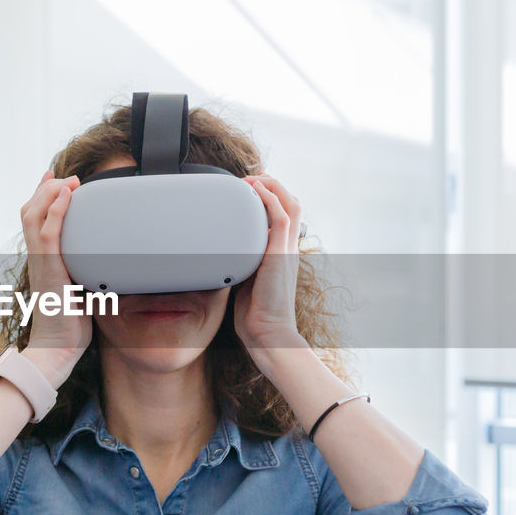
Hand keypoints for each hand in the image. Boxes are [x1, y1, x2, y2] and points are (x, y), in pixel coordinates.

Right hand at [19, 169, 89, 387]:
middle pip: (29, 211)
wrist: (58, 349)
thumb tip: (107, 262)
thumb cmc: (70, 325)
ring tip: (67, 181)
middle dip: (46, 188)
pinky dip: (57, 211)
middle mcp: (37, 258)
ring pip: (34, 216)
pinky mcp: (48, 271)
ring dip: (51, 193)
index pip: (34, 221)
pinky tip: (68, 197)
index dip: (42, 196)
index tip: (54, 178)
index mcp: (43, 261)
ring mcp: (40, 263)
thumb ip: (86, 271)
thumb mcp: (80, 289)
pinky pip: (48, 234)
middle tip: (64, 176)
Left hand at [234, 173, 308, 364]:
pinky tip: (255, 190)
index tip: (251, 191)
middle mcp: (288, 249)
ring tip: (253, 180)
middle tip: (251, 180)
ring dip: (272, 187)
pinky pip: (281, 218)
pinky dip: (270, 199)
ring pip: (291, 205)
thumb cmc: (256, 316)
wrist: (267, 334)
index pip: (286, 217)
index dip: (272, 199)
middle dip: (274, 186)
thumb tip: (222, 253)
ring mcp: (287, 251)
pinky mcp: (280, 255)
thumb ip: (241, 263)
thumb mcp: (246, 281)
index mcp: (282, 255)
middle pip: (293, 205)